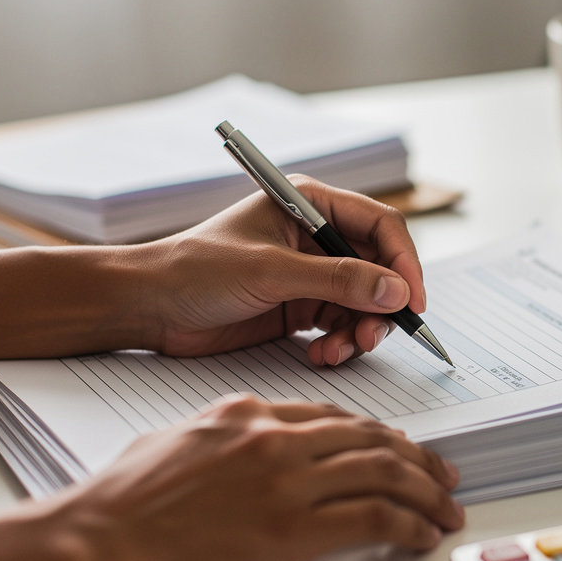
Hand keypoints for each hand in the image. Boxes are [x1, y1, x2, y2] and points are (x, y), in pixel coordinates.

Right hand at [54, 395, 463, 560]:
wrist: (94, 543)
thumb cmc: (119, 501)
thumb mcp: (175, 439)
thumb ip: (224, 434)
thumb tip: (247, 445)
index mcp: (250, 413)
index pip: (336, 417)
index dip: (378, 434)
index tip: (399, 448)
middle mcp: (277, 438)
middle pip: (371, 439)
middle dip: (417, 458)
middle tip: (443, 475)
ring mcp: (288, 481)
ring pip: (385, 473)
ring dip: (427, 492)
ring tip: (447, 508)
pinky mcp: (293, 530)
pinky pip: (375, 519)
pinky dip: (410, 525)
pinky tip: (423, 536)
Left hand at [142, 177, 426, 363]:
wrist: (149, 308)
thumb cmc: (195, 270)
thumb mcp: (271, 272)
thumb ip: (338, 281)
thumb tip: (395, 292)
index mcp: (311, 204)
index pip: (380, 226)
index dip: (404, 263)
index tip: (412, 301)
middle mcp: (317, 237)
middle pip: (380, 269)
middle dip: (382, 305)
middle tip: (372, 335)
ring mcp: (312, 274)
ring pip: (365, 303)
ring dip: (361, 330)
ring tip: (341, 350)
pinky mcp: (302, 308)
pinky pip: (342, 326)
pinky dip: (341, 344)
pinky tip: (321, 355)